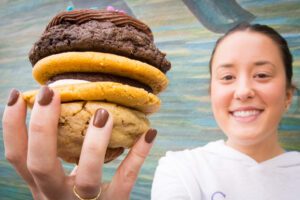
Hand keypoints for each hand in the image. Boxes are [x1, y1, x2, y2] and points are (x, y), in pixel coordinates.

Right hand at [2, 87, 156, 199]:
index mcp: (41, 185)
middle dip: (42, 127)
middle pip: (41, 165)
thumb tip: (67, 106)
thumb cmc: (75, 195)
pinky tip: (149, 133)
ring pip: (87, 176)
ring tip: (103, 112)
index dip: (12, 127)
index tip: (16, 96)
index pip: (17, 156)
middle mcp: (56, 196)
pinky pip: (126, 179)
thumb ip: (60, 152)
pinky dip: (138, 154)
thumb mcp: (60, 177)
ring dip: (94, 142)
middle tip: (50, 93)